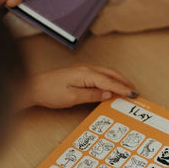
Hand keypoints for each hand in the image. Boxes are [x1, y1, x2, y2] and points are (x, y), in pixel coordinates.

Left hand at [19, 64, 138, 109]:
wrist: (32, 87)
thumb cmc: (49, 92)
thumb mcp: (72, 97)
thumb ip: (92, 95)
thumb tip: (108, 93)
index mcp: (86, 74)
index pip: (109, 81)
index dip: (123, 88)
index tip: (133, 94)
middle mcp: (86, 69)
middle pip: (111, 74)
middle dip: (125, 82)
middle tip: (135, 91)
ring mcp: (83, 70)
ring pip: (106, 73)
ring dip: (119, 80)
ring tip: (128, 88)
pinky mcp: (79, 74)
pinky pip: (100, 75)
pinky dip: (110, 79)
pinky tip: (113, 85)